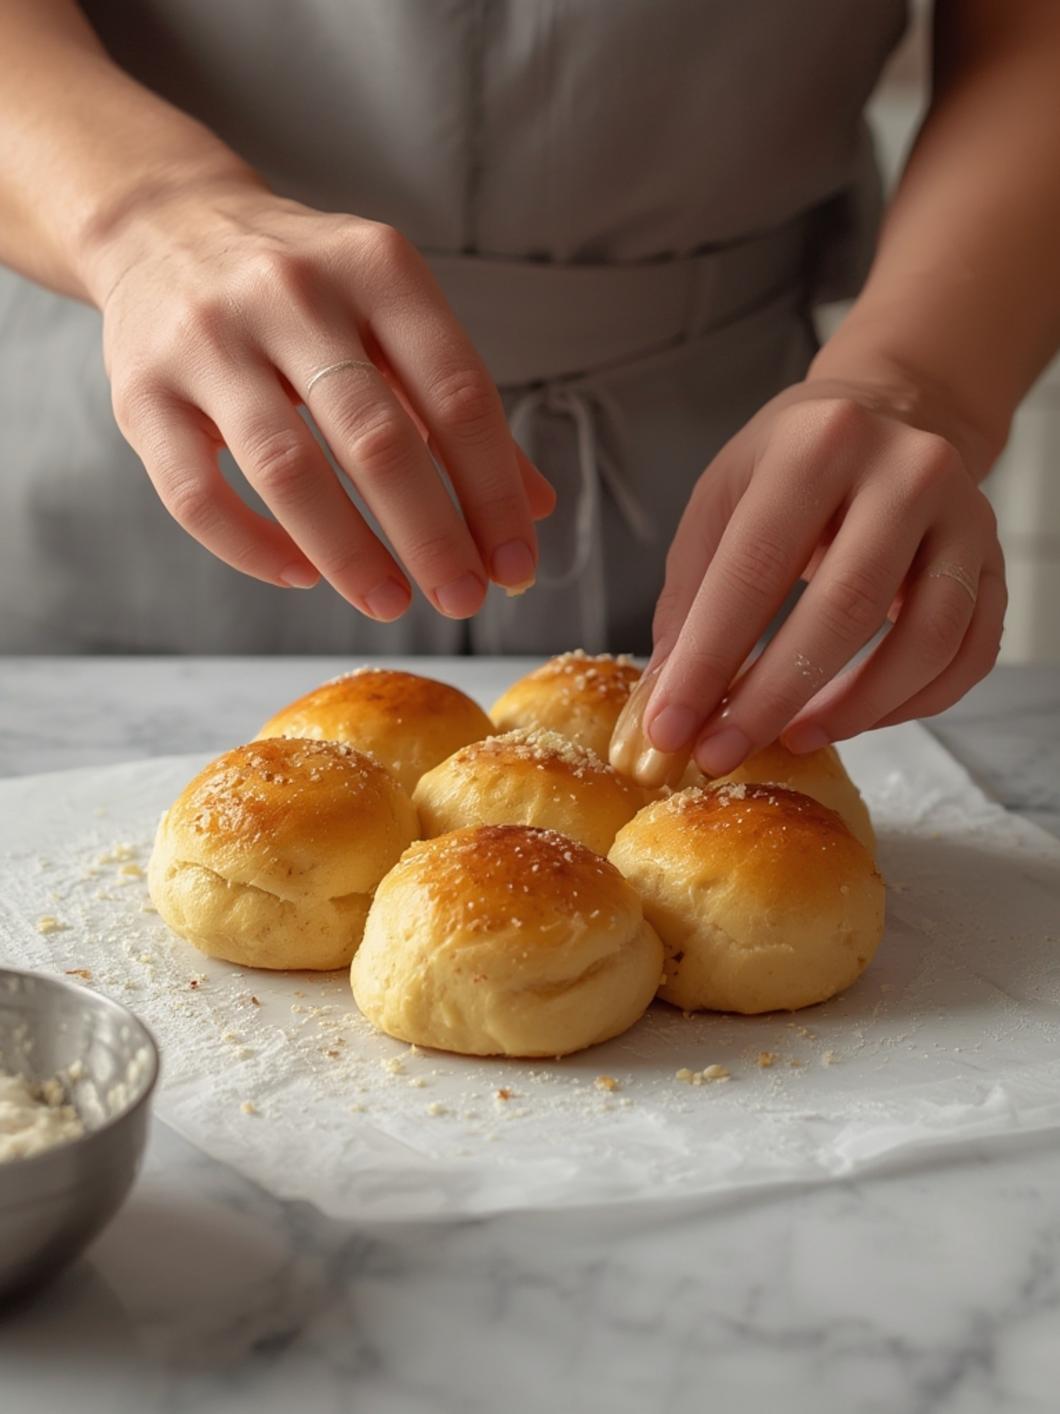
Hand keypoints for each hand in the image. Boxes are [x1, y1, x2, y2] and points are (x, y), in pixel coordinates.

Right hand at [94, 183, 554, 618]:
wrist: (163, 225)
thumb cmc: (307, 290)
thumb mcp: (392, 315)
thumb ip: (456, 408)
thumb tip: (533, 510)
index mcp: (376, 267)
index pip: (456, 393)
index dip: (493, 491)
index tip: (516, 564)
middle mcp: (290, 293)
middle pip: (377, 438)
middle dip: (433, 535)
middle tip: (464, 600)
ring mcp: (206, 340)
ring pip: (286, 470)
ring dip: (349, 554)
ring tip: (391, 602)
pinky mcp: (138, 392)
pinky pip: (195, 495)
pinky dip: (253, 549)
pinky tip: (302, 575)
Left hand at [641, 379, 1006, 775]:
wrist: (891, 412)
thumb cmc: (792, 464)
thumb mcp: (724, 499)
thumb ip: (692, 595)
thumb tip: (668, 697)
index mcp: (818, 444)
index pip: (756, 567)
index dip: (708, 658)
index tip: (671, 726)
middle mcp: (904, 472)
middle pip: (845, 606)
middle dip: (773, 697)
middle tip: (722, 754)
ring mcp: (964, 518)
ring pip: (926, 639)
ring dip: (854, 709)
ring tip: (793, 739)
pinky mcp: (995, 563)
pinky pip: (970, 654)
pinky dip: (914, 703)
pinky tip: (858, 718)